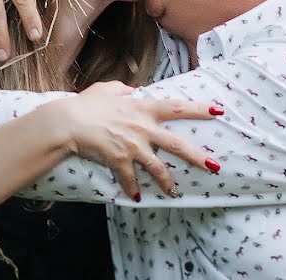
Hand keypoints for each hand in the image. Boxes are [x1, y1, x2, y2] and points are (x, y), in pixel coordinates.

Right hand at [53, 81, 223, 200]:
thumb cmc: (85, 104)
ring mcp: (133, 146)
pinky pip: (130, 179)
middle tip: (215, 166)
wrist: (67, 122)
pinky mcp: (120, 161)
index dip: (199, 109)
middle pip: (177, 144)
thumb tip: (130, 89)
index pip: (177, 107)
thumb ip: (122, 88)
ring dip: (168, 182)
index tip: (218, 111)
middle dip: (198, 156)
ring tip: (174, 192)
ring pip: (158, 168)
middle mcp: (143, 128)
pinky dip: (133, 189)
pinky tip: (135, 197)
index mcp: (142, 108)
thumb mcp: (106, 88)